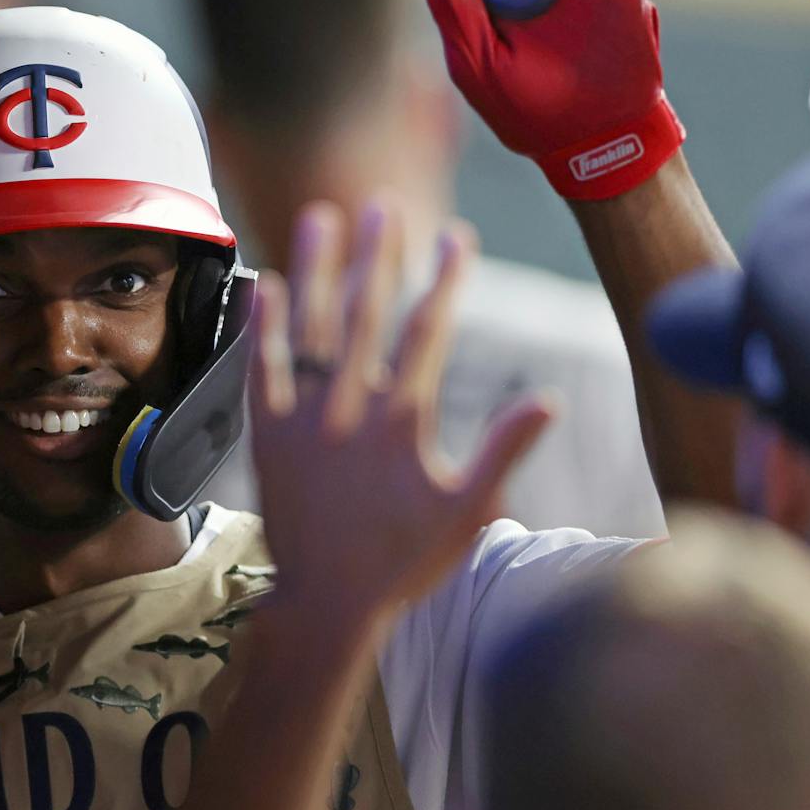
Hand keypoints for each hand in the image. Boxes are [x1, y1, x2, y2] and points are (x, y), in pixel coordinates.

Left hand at [249, 198, 552, 628]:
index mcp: (404, 420)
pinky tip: (264, 283)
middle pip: (367, 313)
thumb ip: (504, 451)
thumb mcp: (468, 513)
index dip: (446, 278)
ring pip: (312, 327)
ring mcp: (305, 418)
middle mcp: (352, 408)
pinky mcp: (266, 435)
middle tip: (383, 205)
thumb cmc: (402, 563)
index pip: (430, 331)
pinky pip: (261, 368)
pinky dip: (264, 325)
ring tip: (319, 218)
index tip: (457, 236)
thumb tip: (547, 401)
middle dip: (378, 254)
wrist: (327, 605)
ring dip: (317, 269)